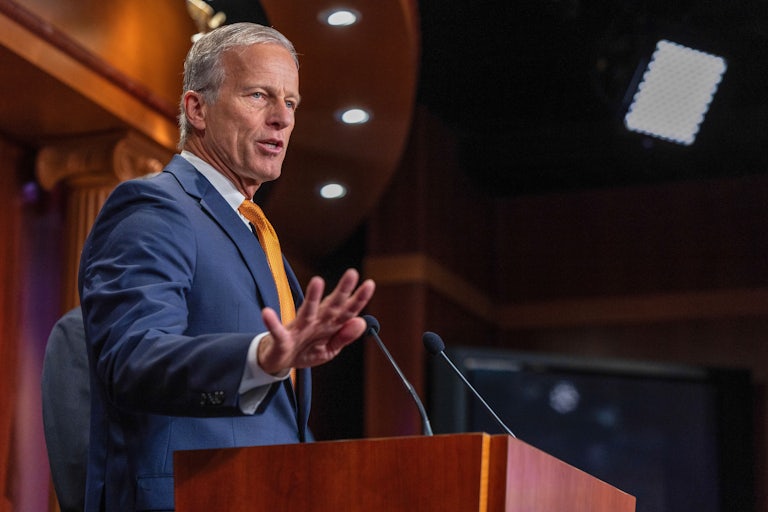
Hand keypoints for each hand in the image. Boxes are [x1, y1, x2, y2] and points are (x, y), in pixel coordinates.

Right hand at [257, 268, 375, 374]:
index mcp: (329, 325)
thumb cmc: (306, 350)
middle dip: (342, 291)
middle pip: (331, 305)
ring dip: (312, 297)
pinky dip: (272, 322)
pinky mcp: (282, 339)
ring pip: (307, 311)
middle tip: (352, 273)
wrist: (279, 362)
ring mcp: (298, 329)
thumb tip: (361, 322)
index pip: (347, 311)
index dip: (359, 299)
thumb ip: (344, 337)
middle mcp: (316, 322)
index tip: (370, 284)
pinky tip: (267, 313)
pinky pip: (277, 331)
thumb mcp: (330, 350)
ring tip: (317, 282)